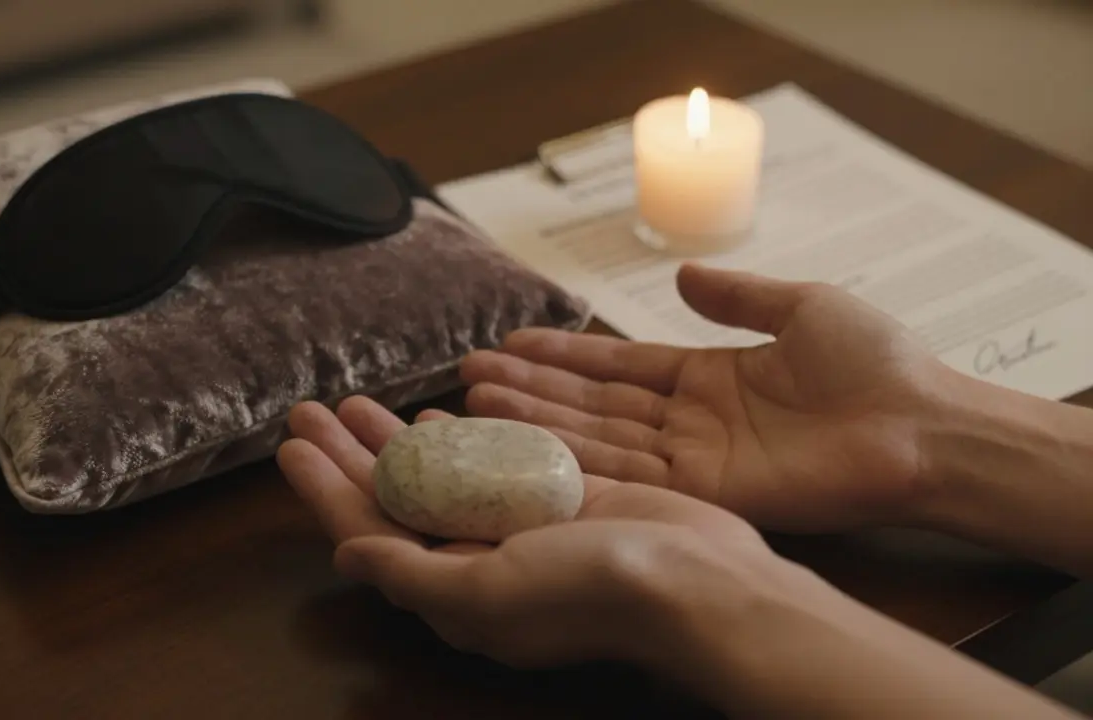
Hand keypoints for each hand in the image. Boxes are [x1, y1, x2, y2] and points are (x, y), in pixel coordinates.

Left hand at [276, 396, 811, 676]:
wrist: (696, 580)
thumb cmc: (589, 592)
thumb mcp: (484, 591)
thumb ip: (411, 574)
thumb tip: (345, 557)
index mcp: (452, 592)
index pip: (369, 533)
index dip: (326, 490)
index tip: (291, 443)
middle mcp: (478, 562)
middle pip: (396, 500)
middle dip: (350, 455)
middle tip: (312, 407)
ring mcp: (518, 527)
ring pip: (439, 476)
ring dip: (396, 441)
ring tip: (358, 402)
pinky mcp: (557, 496)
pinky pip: (493, 461)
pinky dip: (461, 436)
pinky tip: (436, 412)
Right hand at [460, 264, 950, 532]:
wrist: (920, 425)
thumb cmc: (874, 363)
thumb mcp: (801, 306)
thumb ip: (737, 295)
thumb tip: (681, 274)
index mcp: (709, 377)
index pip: (618, 366)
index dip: (564, 356)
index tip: (512, 343)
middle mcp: (690, 422)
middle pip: (593, 405)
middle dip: (532, 390)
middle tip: (470, 376)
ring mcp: (694, 462)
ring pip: (598, 439)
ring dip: (538, 422)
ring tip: (478, 404)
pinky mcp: (706, 496)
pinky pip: (630, 477)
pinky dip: (579, 462)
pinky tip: (530, 447)